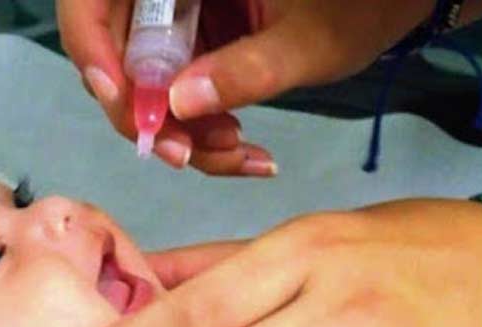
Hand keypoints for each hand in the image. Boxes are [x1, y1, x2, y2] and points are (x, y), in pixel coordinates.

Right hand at [56, 0, 436, 174]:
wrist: (392, 3)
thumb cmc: (364, 4)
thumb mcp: (310, 41)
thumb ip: (245, 70)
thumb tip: (175, 108)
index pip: (90, 1)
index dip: (92, 52)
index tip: (128, 108)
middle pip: (112, 50)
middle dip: (145, 113)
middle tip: (184, 155)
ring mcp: (176, 17)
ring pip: (142, 81)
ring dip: (179, 130)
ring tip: (234, 153)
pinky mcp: (193, 44)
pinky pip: (173, 90)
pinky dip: (199, 127)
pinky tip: (238, 148)